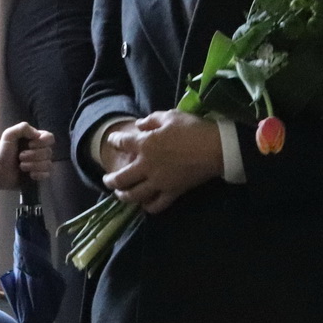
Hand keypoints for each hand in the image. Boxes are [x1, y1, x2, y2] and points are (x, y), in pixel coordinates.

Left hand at [0, 122, 54, 189]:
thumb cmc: (3, 152)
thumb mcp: (9, 135)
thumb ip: (23, 128)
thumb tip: (38, 134)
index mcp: (36, 139)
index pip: (50, 138)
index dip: (42, 142)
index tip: (30, 144)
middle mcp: (41, 151)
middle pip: (49, 152)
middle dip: (33, 155)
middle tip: (20, 156)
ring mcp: (41, 164)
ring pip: (48, 164)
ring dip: (33, 165)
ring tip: (21, 166)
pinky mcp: (40, 175)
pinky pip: (47, 175)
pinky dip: (38, 175)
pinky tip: (29, 174)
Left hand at [101, 111, 224, 214]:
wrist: (215, 148)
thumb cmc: (192, 129)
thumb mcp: (170, 116)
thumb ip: (151, 120)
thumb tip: (138, 126)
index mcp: (144, 144)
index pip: (121, 143)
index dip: (114, 141)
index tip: (113, 141)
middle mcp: (147, 166)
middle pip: (121, 178)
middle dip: (110, 180)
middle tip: (107, 180)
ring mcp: (158, 182)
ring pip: (134, 195)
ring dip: (124, 196)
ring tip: (121, 194)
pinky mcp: (172, 192)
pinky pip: (156, 205)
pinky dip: (148, 207)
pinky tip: (145, 205)